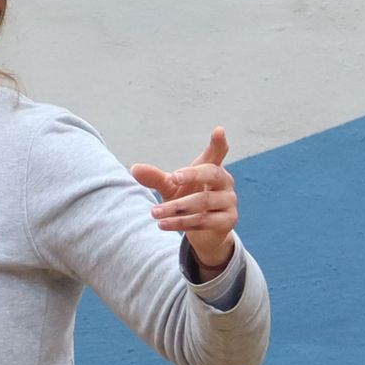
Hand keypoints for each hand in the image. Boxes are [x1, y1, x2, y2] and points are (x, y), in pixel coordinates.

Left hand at [132, 127, 239, 274]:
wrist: (202, 234)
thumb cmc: (187, 201)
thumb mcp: (170, 188)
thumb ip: (155, 178)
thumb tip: (134, 168)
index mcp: (212, 168)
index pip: (217, 153)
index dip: (218, 143)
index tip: (218, 131)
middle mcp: (225, 182)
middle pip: (212, 173)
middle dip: (192, 175)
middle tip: (173, 177)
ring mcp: (229, 201)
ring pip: (203, 201)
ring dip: (176, 208)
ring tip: (154, 212)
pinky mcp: (229, 220)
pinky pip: (204, 220)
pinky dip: (181, 223)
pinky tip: (163, 224)